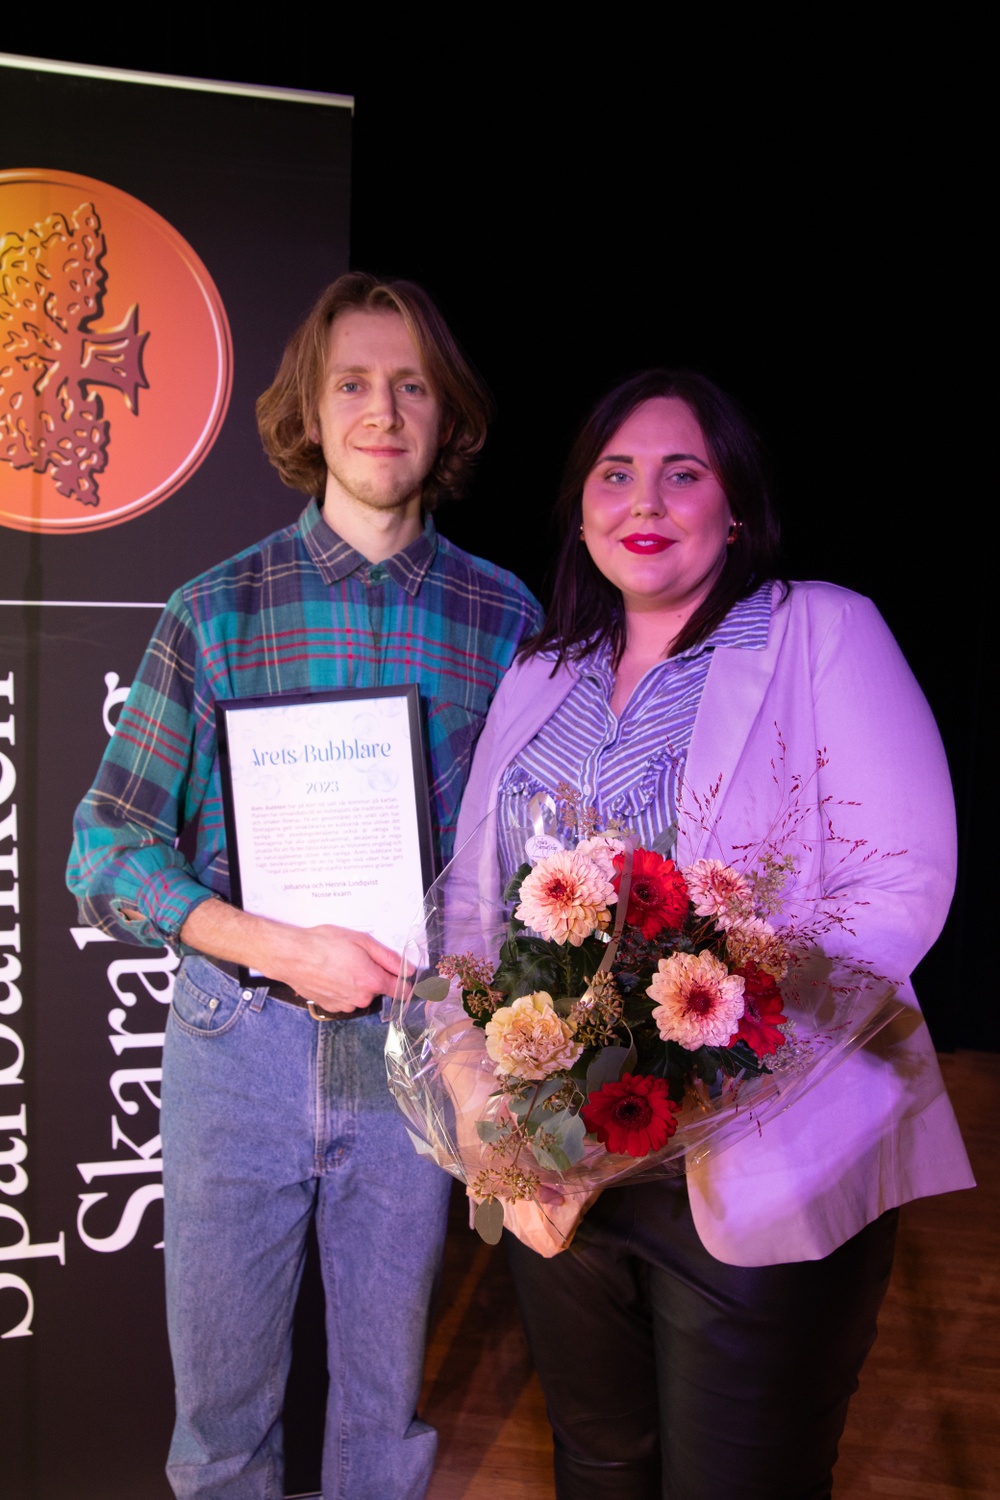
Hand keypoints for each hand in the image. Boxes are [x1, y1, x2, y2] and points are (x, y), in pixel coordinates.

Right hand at [262, 921, 408, 1013]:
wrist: (292, 955)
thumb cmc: (324, 944)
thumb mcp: (362, 941)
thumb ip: (389, 958)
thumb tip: (409, 970)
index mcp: (372, 981)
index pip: (401, 991)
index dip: (404, 982)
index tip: (403, 976)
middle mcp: (360, 998)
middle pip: (378, 990)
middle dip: (373, 976)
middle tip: (358, 957)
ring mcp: (344, 1005)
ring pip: (360, 995)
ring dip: (356, 983)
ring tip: (340, 965)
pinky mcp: (330, 1007)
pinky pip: (345, 999)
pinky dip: (342, 989)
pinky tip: (331, 975)